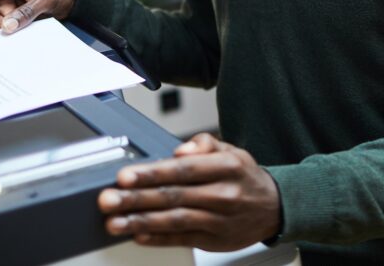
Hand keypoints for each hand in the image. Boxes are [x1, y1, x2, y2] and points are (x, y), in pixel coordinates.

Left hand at [97, 133, 280, 250]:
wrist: (275, 207)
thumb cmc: (245, 177)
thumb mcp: (231, 151)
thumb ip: (203, 144)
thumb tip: (179, 151)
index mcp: (226, 167)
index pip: (182, 170)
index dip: (151, 173)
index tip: (125, 176)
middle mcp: (223, 194)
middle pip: (173, 196)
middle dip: (136, 199)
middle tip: (108, 200)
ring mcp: (219, 220)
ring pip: (175, 221)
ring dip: (140, 221)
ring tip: (115, 221)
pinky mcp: (215, 240)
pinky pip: (182, 239)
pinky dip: (158, 238)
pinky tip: (138, 234)